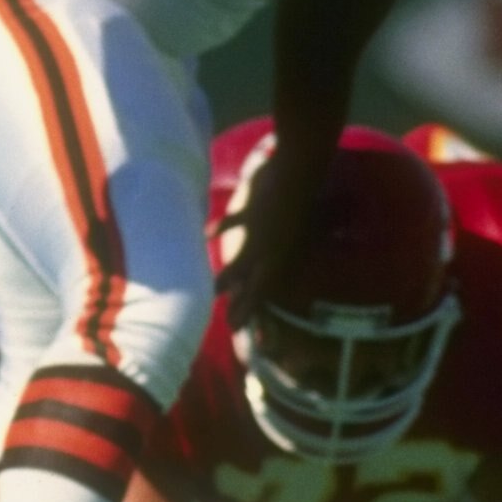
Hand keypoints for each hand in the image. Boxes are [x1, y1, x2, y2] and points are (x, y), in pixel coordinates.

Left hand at [216, 147, 324, 313]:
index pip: (258, 294)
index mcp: (274, 261)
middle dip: (240, 298)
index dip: (246, 312)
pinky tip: (206, 233)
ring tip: (216, 284)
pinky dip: (222, 229)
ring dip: (232, 271)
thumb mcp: (256, 244)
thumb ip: (240, 266)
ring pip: (245, 257)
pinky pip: (238, 223)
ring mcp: (266, 230)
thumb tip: (224, 292)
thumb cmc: (278, 208)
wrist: (296, 170)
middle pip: (252, 280)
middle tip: (226, 317)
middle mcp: (271, 251)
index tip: (234, 331)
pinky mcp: (258, 208)